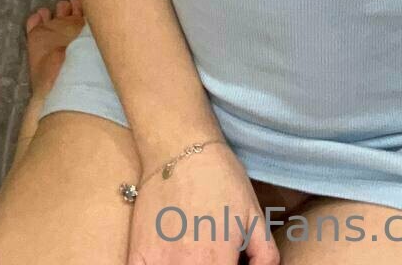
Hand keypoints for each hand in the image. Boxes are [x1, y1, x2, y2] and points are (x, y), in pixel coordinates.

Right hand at [125, 143, 279, 264]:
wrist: (180, 149)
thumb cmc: (221, 179)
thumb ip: (264, 254)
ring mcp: (158, 264)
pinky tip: (167, 260)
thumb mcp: (254, 214)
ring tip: (191, 255)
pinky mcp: (137, 256)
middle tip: (211, 256)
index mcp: (218, 262)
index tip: (229, 263)